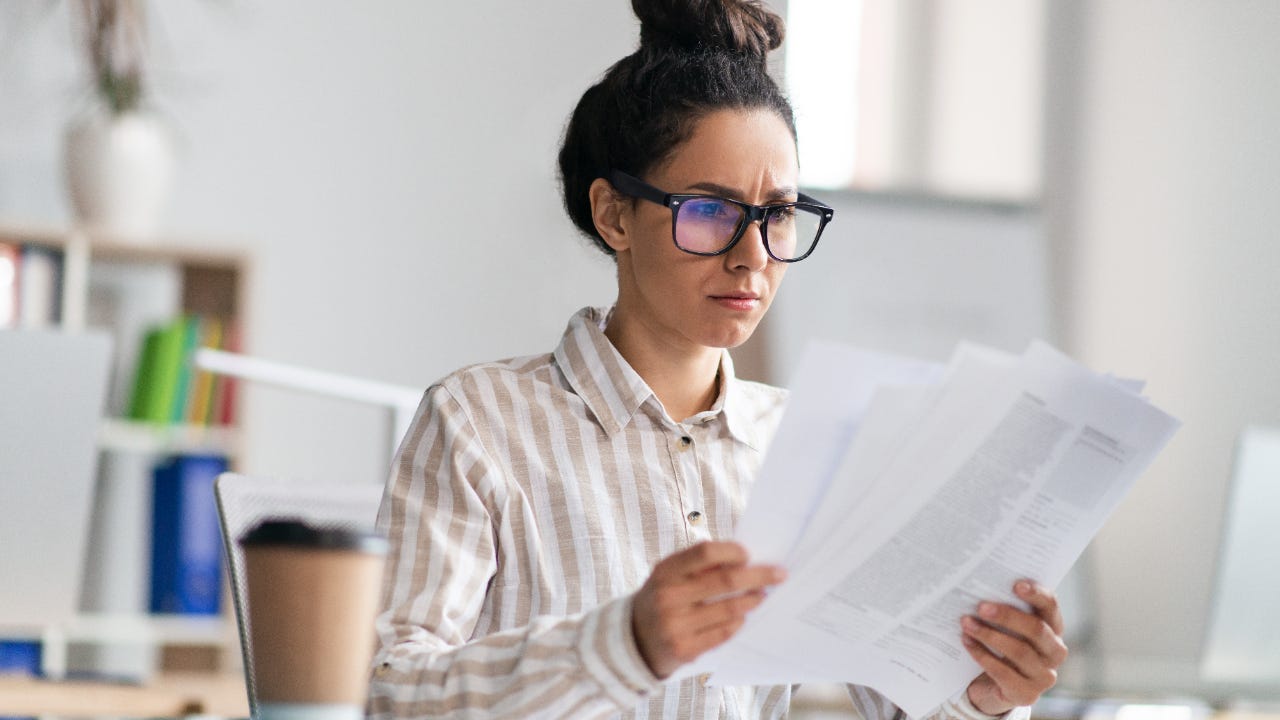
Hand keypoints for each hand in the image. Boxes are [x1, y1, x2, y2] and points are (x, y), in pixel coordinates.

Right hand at [631, 541, 785, 677]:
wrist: (634, 640)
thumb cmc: (662, 599)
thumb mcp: (670, 576)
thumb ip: (699, 566)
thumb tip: (745, 560)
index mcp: (666, 571)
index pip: (705, 552)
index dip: (732, 551)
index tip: (749, 555)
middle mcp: (668, 596)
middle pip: (724, 580)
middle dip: (758, 576)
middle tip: (779, 574)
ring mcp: (675, 625)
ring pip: (728, 609)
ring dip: (752, 600)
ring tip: (762, 596)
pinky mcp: (684, 649)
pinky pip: (723, 633)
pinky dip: (738, 622)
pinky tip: (743, 616)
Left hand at [962, 580, 1067, 715]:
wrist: (992, 686)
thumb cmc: (1000, 645)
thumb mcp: (1006, 627)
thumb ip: (1003, 608)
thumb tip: (980, 585)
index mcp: (1053, 628)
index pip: (1050, 607)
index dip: (1036, 594)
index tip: (1015, 585)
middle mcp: (1055, 652)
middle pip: (1036, 629)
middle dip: (1007, 616)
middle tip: (981, 606)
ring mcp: (1044, 676)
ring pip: (1019, 651)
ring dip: (989, 635)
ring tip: (966, 623)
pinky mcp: (1026, 694)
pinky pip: (1003, 672)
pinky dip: (982, 655)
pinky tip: (967, 641)